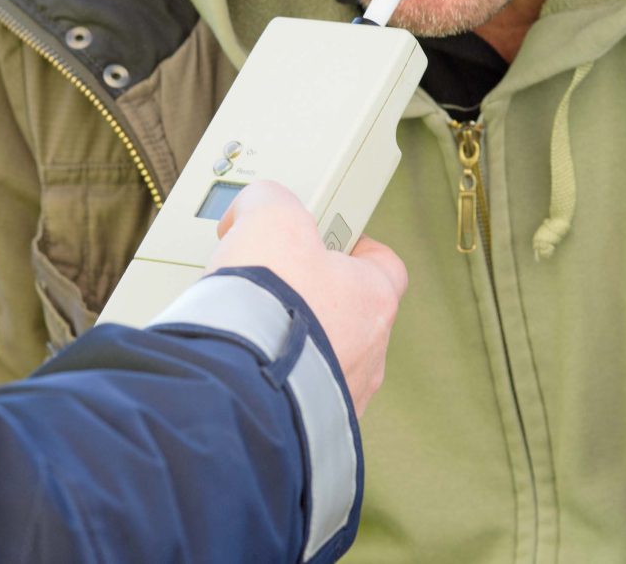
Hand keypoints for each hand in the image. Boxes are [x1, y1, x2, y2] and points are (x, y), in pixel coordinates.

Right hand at [205, 181, 407, 416]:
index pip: (385, 264)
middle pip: (353, 314)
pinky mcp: (313, 426)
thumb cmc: (269, 301)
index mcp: (374, 298)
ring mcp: (344, 393)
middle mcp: (370, 351)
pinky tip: (248, 367)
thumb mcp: (269, 219)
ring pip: (328, 360)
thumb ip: (268, 201)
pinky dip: (280, 381)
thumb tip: (251, 208)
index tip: (330, 242)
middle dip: (317, 298)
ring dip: (298, 344)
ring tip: (255, 331)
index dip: (356, 247)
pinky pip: (302, 396)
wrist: (240, 382)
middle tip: (278, 287)